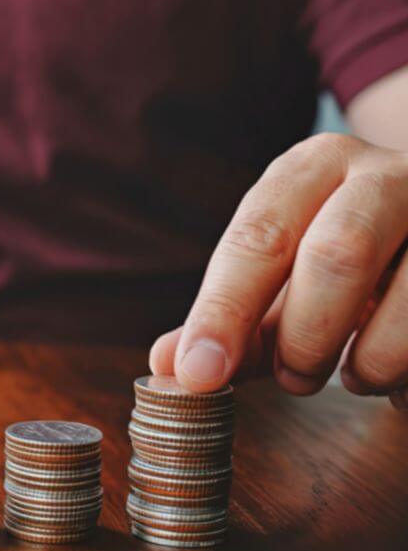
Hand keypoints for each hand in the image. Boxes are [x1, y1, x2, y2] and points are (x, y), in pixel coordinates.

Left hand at [150, 133, 407, 409]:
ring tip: (353, 377)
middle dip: (306, 337)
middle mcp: (385, 174)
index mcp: (313, 168)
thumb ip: (231, 319)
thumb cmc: (350, 254)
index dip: (223, 312)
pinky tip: (400, 378)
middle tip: (292, 382)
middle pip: (338, 255)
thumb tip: (166, 367)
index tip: (198, 376)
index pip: (256, 238)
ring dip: (372, 362)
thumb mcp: (285, 273)